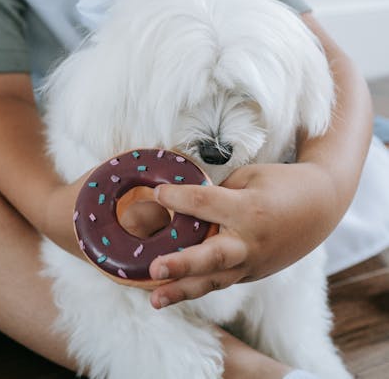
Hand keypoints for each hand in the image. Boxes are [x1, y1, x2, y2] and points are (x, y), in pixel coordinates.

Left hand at [148, 161, 337, 308]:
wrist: (321, 207)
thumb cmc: (281, 185)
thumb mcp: (248, 178)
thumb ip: (216, 193)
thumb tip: (182, 202)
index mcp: (249, 210)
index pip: (204, 203)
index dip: (177, 196)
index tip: (156, 192)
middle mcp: (249, 242)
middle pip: (211, 256)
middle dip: (181, 263)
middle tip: (155, 266)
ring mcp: (252, 264)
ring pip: (214, 281)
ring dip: (182, 291)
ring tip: (155, 299)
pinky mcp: (251, 275)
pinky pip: (220, 281)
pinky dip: (197, 286)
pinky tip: (171, 292)